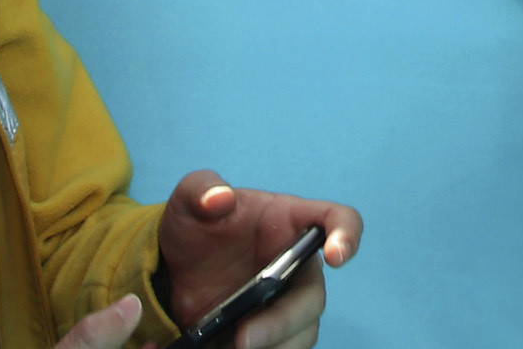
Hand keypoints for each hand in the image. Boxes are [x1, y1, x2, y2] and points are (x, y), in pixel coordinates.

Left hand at [156, 171, 358, 348]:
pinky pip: (284, 348)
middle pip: (314, 296)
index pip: (337, 219)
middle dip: (284, 320)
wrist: (175, 271)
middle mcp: (298, 265)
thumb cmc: (196, 225)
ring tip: (233, 348)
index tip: (335, 256)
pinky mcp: (271, 331)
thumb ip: (200, 190)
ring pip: (303, 331)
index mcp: (292, 222)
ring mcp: (286, 301)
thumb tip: (219, 199)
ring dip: (275, 344)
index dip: (346, 235)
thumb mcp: (188, 200)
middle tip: (243, 339)